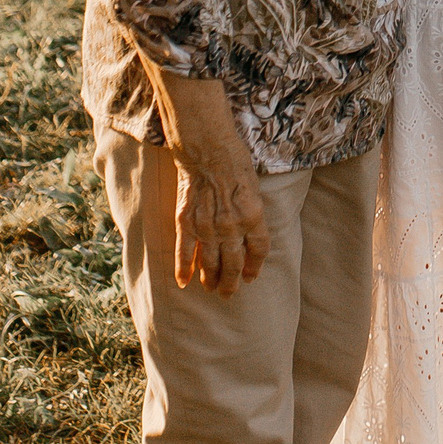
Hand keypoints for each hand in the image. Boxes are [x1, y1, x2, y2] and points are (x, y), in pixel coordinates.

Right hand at [171, 128, 269, 294]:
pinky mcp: (186, 222)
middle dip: (231, 282)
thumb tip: (249, 238)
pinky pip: (185, 252)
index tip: (251, 277)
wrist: (207, 149)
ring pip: (210, 263)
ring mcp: (207, 226)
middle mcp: (231, 226)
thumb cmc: (235, 164)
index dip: (255, 267)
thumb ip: (252, 216)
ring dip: (211, 279)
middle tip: (229, 294)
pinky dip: (183, 268)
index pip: (258, 251)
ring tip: (211, 290)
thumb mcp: (254, 190)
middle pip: (233, 263)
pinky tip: (184, 282)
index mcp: (253, 216)